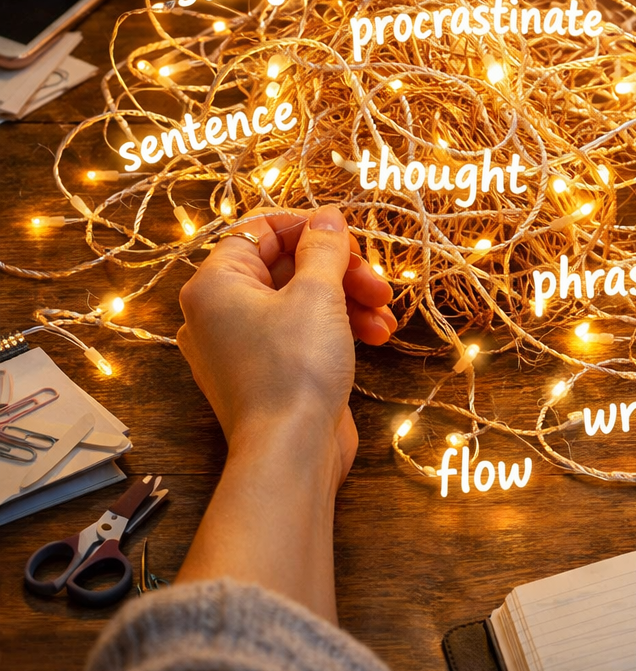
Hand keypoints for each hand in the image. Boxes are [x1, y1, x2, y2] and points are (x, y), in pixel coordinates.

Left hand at [177, 205, 396, 479]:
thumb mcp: (317, 294)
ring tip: (384, 316)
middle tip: (377, 283)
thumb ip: (325, 248)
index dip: (309, 228)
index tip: (349, 239)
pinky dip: (339, 328)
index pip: (260, 231)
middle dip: (341, 271)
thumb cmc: (295, 368)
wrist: (292, 453)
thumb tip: (327, 217)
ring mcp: (245, 345)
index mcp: (215, 285)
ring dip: (349, 300)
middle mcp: (221, 312)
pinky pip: (304, 332)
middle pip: (287, 266)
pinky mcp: (271, 371)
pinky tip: (378, 336)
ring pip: (302, 300)